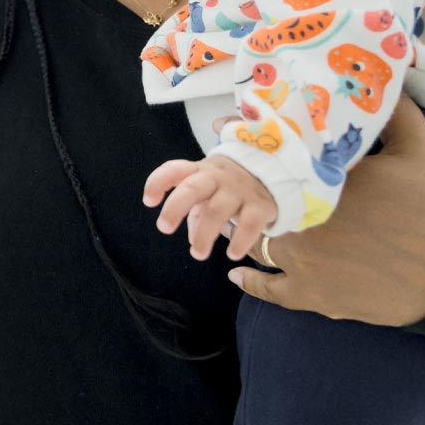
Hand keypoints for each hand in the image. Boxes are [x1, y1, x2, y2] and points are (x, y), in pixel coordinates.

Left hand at [145, 154, 277, 260]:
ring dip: (205, 234)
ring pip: (217, 209)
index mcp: (200, 171)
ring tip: (197, 254)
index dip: (158, 182)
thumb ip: (197, 213)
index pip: (175, 169)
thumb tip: (193, 240)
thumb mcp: (210, 192)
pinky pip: (250, 223)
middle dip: (175, 207)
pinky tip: (232, 255)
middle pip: (193, 187)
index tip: (149, 201)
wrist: (276, 174)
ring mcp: (240, 190)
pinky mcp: (261, 204)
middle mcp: (218, 177)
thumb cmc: (230, 187)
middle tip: (163, 228)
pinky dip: (240, 240)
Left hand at [227, 96, 424, 324]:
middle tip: (237, 176)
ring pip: (256, 242)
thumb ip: (393, 113)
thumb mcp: (420, 150)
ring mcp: (303, 263)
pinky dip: (252, 281)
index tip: (230, 130)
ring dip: (246, 230)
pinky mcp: (314, 296)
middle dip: (245, 188)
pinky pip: (270, 290)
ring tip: (237, 217)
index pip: (270, 160)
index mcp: (318, 186)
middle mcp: (300, 224)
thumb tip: (374, 81)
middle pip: (257, 202)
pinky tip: (236, 273)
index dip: (253, 145)